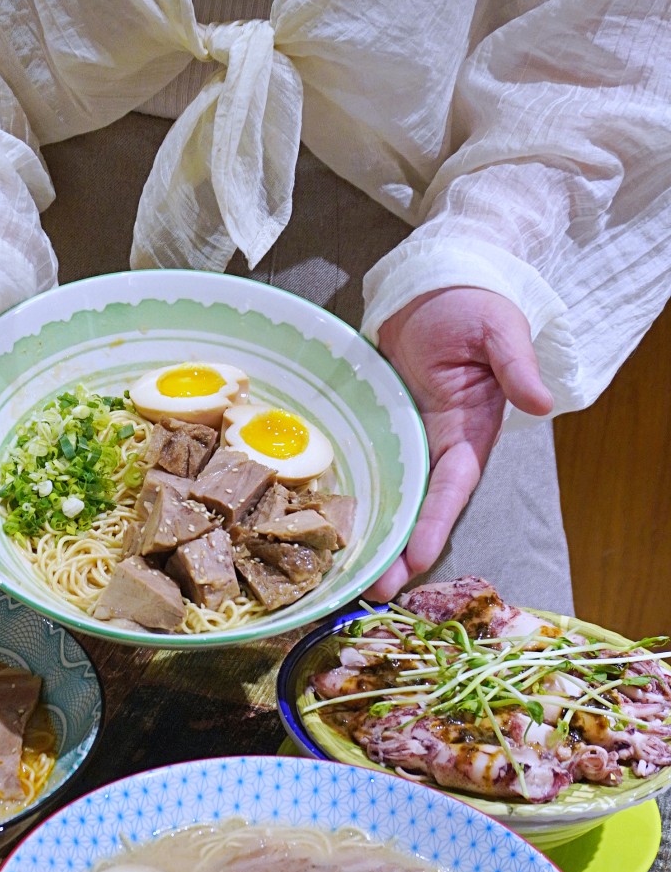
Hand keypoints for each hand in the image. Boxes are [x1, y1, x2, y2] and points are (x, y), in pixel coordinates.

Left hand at [366, 286, 552, 600]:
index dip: (434, 523)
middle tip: (374, 590)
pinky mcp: (380, 426)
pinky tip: (331, 526)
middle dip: (399, 550)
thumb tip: (541, 401)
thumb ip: (516, 366)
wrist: (435, 281)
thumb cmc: (473, 304)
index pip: (453, 486)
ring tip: (351, 578)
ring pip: (392, 497)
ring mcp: (408, 439)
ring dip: (375, 536)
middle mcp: (440, 445)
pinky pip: (368, 468)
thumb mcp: (500, 330)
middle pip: (419, 507)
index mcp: (471, 430)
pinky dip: (356, 498)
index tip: (416, 558)